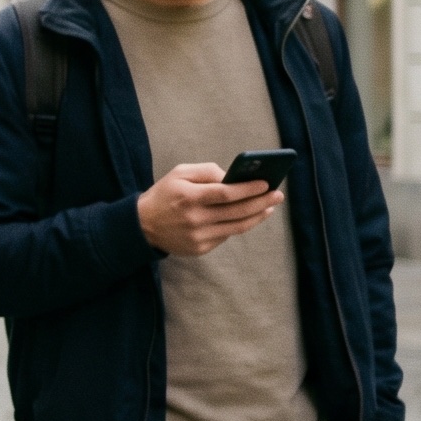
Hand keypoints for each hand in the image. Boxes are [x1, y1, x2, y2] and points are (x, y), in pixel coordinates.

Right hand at [137, 162, 280, 256]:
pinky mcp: (200, 248)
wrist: (142, 225)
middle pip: (237, 211)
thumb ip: (206, 171)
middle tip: (277, 195)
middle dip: (261, 202)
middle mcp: (194, 218)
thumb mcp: (179, 173)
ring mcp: (198, 236)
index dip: (248, 189)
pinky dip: (240, 225)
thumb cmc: (164, 194)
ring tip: (269, 207)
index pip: (226, 193)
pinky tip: (249, 217)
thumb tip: (233, 177)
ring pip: (237, 227)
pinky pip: (226, 236)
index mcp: (189, 197)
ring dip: (257, 216)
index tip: (267, 183)